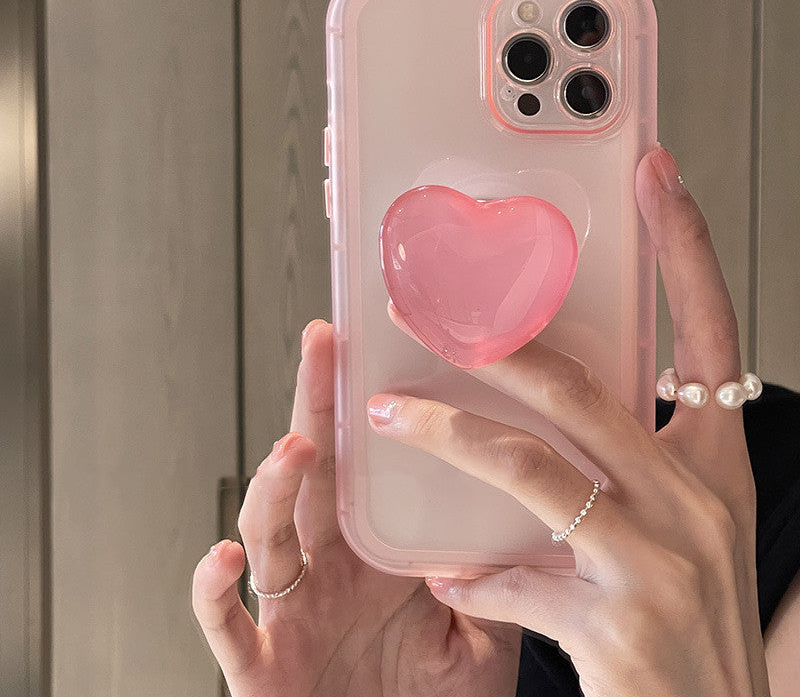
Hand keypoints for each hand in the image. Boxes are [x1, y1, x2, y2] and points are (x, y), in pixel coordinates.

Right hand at [191, 319, 519, 696]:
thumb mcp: (477, 635)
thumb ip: (491, 582)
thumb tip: (517, 525)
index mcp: (374, 551)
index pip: (363, 462)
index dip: (363, 404)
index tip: (379, 348)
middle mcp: (327, 567)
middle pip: (314, 471)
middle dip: (314, 405)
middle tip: (323, 345)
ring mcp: (292, 610)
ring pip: (269, 531)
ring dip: (274, 486)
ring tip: (298, 449)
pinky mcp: (262, 664)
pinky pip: (228, 625)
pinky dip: (214, 592)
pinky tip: (226, 557)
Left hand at [367, 147, 770, 696]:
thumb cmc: (690, 625)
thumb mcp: (681, 527)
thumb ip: (629, 463)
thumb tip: (553, 411)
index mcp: (715, 465)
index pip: (711, 333)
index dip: (687, 251)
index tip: (657, 178)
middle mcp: (698, 500)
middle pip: (582, 389)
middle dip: (494, 344)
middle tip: (423, 311)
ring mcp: (661, 561)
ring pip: (529, 467)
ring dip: (446, 434)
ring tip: (389, 410)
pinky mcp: (618, 625)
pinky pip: (516, 579)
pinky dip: (475, 575)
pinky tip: (447, 574)